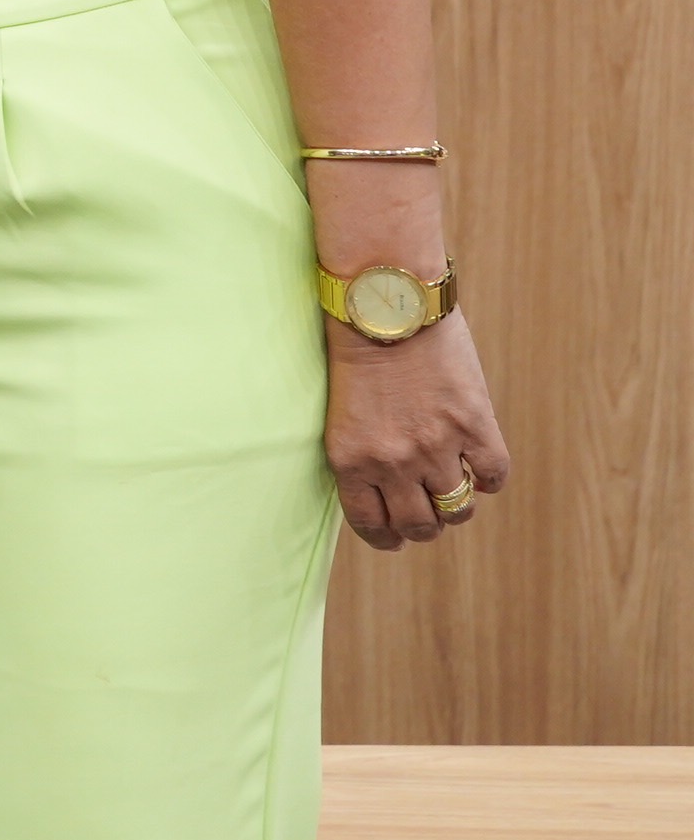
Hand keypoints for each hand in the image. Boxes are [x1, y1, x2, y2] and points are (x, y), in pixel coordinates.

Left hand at [325, 312, 510, 548]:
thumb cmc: (357, 347)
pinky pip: (494, 476)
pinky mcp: (474, 425)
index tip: (394, 537)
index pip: (372, 524)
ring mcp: (436, 446)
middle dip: (424, 524)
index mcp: (351, 459)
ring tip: (452, 485)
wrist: (384, 301)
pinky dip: (489, 476)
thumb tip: (389, 489)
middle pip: (421, 525)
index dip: (387, 537)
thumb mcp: (346, 410)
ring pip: (458, 507)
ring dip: (457, 502)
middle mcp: (393, 461)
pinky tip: (479, 463)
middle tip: (427, 511)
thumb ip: (366, 451)